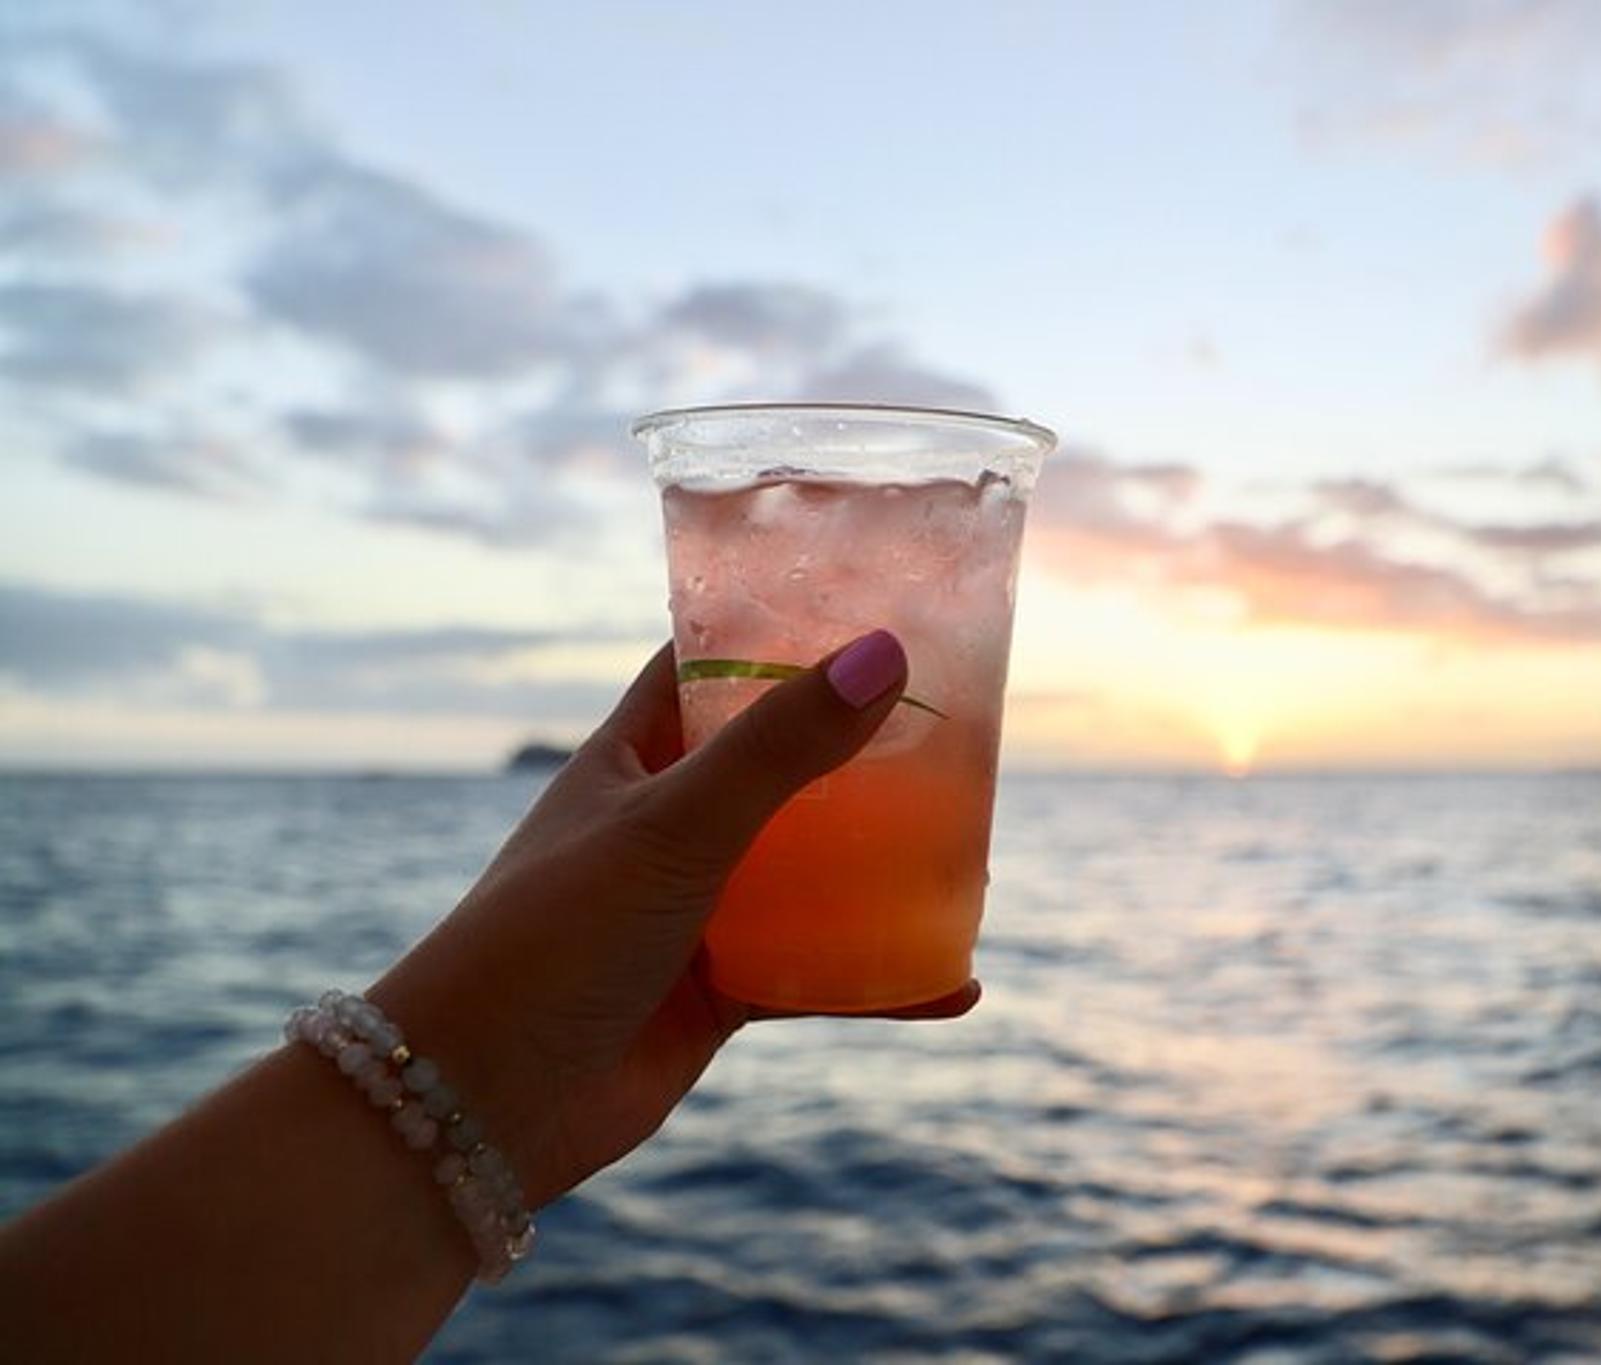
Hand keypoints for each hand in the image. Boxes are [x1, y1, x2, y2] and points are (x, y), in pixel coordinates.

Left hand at [367, 631, 978, 1206]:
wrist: (479, 1107)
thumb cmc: (551, 939)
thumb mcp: (673, 826)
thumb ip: (780, 748)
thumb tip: (883, 652)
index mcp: (630, 760)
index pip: (706, 668)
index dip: (777, 634)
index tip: (869, 610)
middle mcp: (663, 827)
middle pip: (776, 769)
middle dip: (857, 753)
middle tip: (957, 731)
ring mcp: (692, 912)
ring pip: (807, 876)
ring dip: (878, 869)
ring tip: (972, 850)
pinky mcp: (716, 995)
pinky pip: (816, 976)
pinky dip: (879, 980)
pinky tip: (953, 985)